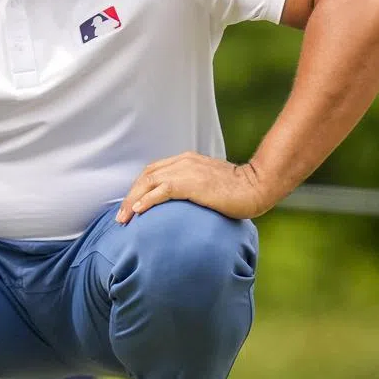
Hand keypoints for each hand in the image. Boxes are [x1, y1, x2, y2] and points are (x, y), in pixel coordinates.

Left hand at [115, 153, 271, 223]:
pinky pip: (162, 191)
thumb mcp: (209, 184)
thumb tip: (181, 206)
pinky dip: (147, 200)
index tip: (130, 206)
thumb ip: (193, 188)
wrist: (258, 185)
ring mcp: (187, 171)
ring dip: (133, 201)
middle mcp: (183, 162)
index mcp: (186, 160)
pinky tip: (138, 211)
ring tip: (124, 218)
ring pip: (149, 182)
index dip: (138, 188)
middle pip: (146, 176)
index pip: (153, 171)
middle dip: (130, 196)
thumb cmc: (238, 189)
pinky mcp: (191, 184)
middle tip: (121, 217)